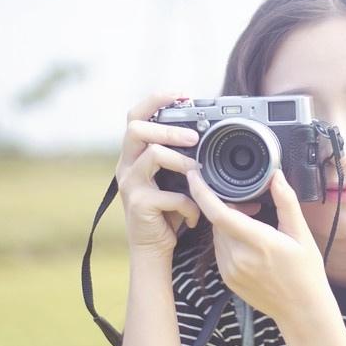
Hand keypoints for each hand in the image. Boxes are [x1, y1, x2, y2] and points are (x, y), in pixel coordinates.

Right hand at [115, 92, 201, 258]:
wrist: (153, 249)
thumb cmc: (167, 212)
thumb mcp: (175, 180)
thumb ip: (186, 158)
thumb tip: (217, 139)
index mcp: (135, 155)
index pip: (136, 115)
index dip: (156, 100)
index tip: (182, 95)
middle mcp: (127, 165)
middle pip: (136, 128)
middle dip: (168, 127)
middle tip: (194, 137)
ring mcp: (130, 184)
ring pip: (153, 155)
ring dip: (182, 161)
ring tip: (198, 172)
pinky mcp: (139, 204)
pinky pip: (168, 194)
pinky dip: (189, 205)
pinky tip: (194, 216)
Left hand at [185, 168, 334, 326]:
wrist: (302, 311)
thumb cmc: (306, 273)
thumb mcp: (301, 234)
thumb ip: (286, 202)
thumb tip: (276, 176)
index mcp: (259, 243)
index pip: (220, 214)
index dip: (203, 192)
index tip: (195, 175)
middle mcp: (239, 258)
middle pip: (218, 221)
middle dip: (229, 207)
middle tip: (252, 207)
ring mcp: (230, 270)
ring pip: (217, 235)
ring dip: (228, 224)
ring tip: (253, 225)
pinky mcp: (227, 279)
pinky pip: (220, 250)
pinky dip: (229, 240)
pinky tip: (249, 243)